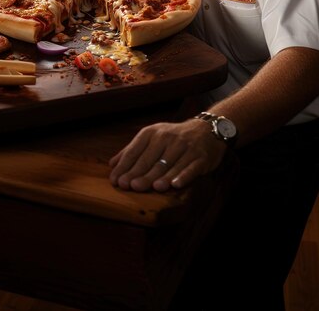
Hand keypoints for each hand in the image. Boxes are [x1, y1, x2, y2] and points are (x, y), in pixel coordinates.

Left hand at [108, 119, 226, 191]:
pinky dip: (183, 176)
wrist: (206, 130)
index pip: (135, 151)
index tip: (116, 180)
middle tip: (129, 186)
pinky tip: (175, 184)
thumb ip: (132, 150)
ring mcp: (185, 147)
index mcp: (152, 133)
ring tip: (151, 187)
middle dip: (139, 173)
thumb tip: (112, 164)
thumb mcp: (152, 137)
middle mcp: (167, 137)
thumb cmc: (174, 137)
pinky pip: (190, 167)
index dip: (124, 166)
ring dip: (160, 176)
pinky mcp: (200, 157)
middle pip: (150, 159)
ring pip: (169, 164)